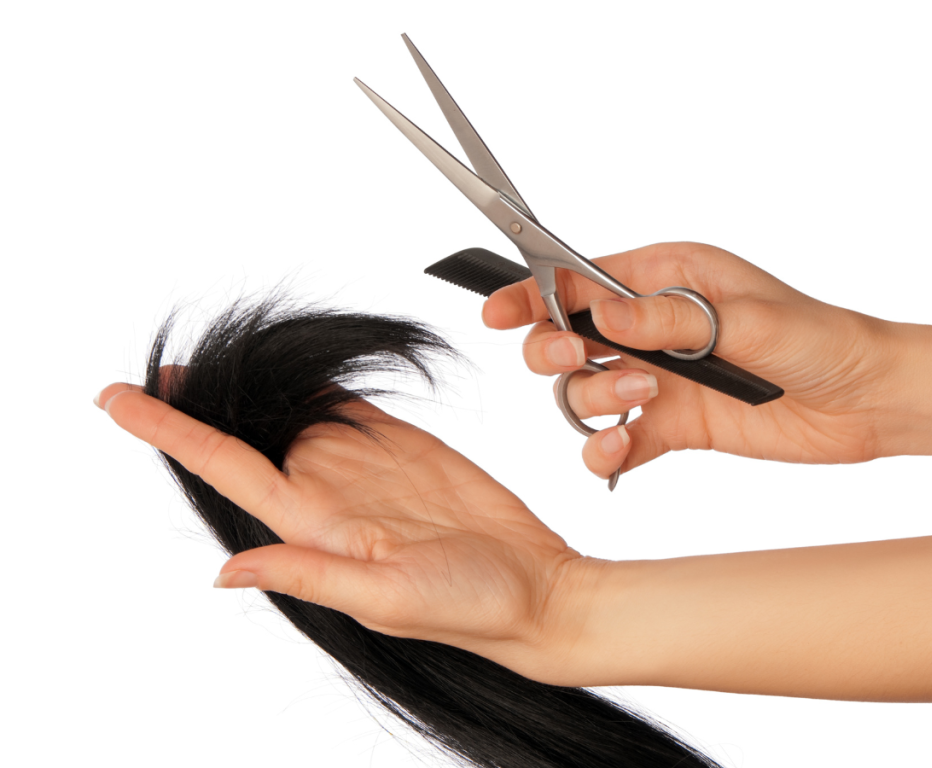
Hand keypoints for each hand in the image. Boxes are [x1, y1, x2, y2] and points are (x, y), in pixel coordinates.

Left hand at [96, 383, 595, 683]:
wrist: (534, 585)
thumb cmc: (468, 605)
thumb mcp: (383, 599)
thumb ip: (309, 574)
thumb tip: (229, 571)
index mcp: (316, 528)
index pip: (225, 466)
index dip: (169, 433)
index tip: (119, 402)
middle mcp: (330, 493)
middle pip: (247, 435)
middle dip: (198, 404)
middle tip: (159, 371)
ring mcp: (365, 467)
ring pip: (292, 414)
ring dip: (251, 390)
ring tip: (208, 364)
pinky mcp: (403, 447)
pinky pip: (348, 407)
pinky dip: (316, 384)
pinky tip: (291, 372)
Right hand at [483, 242, 898, 477]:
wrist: (867, 402)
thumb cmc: (820, 339)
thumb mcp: (746, 319)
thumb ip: (669, 318)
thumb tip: (599, 311)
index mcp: (665, 278)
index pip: (578, 282)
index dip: (531, 295)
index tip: (497, 311)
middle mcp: (652, 328)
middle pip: (564, 338)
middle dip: (555, 350)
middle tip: (577, 358)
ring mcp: (657, 379)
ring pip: (584, 392)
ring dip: (596, 400)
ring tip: (643, 399)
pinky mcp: (670, 426)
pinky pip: (616, 441)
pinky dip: (607, 452)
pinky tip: (620, 452)